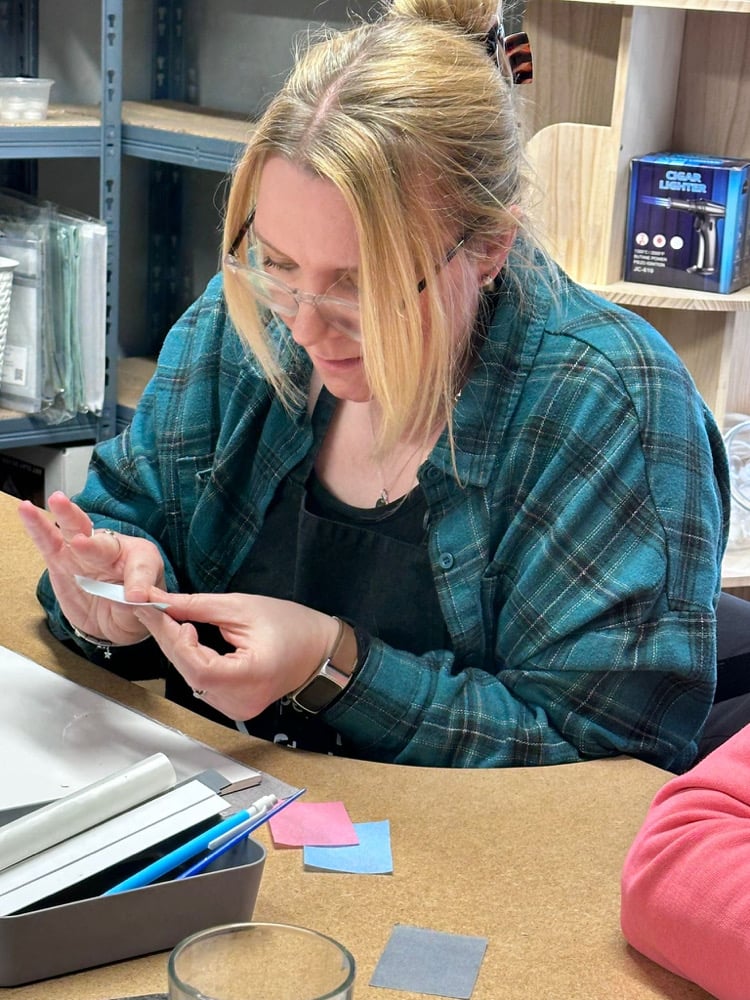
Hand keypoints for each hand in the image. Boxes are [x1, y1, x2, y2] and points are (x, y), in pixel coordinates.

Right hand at [18, 491, 165, 646]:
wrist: (114, 619)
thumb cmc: (135, 606)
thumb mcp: (148, 608)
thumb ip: (147, 603)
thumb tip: (143, 599)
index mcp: (142, 559)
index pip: (142, 565)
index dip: (139, 580)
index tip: (137, 596)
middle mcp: (112, 550)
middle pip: (104, 542)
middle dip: (93, 544)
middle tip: (82, 542)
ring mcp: (83, 553)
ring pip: (75, 530)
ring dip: (66, 515)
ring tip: (57, 501)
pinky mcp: (60, 560)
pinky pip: (47, 541)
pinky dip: (37, 526)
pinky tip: (26, 510)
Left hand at [133, 591, 339, 720]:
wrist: (318, 650)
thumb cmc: (293, 628)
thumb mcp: (243, 608)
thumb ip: (198, 607)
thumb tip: (162, 603)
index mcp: (250, 677)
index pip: (197, 666)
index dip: (173, 639)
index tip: (154, 611)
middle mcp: (242, 701)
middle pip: (190, 674)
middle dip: (168, 639)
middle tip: (151, 610)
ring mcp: (236, 708)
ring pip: (192, 680)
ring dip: (178, 650)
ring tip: (168, 621)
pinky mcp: (233, 707)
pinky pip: (202, 684)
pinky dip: (190, 661)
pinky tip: (186, 640)